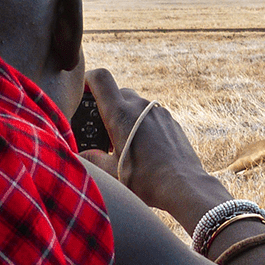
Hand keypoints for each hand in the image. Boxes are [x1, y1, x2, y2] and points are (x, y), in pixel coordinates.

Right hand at [80, 69, 228, 220]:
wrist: (183, 185)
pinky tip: (144, 147)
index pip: (100, 78)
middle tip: (104, 131)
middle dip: (108, 106)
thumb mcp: (111, 172)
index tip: (84, 93)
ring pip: (136, 104)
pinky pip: (151, 115)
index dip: (88, 81)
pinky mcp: (171, 121)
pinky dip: (143, 124)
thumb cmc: (146, 180)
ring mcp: (158, 112)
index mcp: (120, 114)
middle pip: (118, 92)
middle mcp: (140, 106)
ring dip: (127, 117)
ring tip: (125, 143)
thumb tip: (81, 155)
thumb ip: (92, 159)